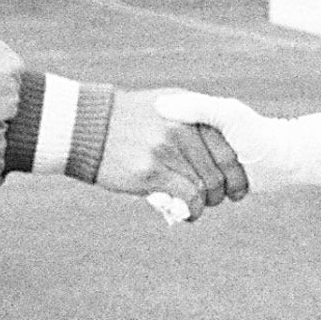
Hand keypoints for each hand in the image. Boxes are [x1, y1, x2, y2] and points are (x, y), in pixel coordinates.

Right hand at [98, 90, 248, 221]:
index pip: (228, 146)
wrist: (83, 127)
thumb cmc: (121, 120)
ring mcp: (167, 148)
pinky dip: (193, 210)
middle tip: (217, 200)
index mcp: (189, 110)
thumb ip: (187, 120)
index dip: (237, 172)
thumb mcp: (160, 105)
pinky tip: (187, 214)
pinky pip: (188, 197)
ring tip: (198, 207)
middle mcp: (182, 127)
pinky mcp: (151, 171)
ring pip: (207, 185)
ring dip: (207, 203)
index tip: (237, 186)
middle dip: (224, 191)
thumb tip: (210, 149)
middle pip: (222, 169)